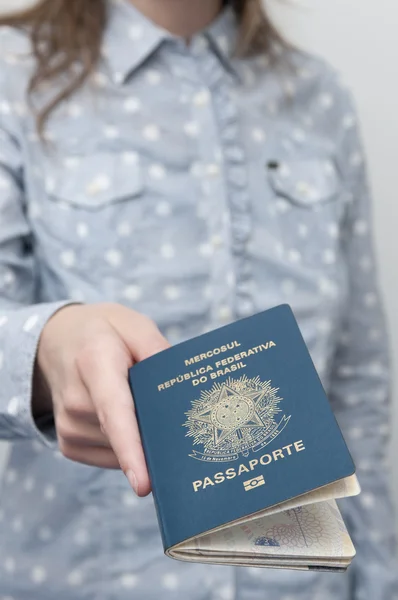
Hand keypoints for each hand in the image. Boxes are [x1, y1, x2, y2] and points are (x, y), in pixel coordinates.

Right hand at [34, 303, 169, 495]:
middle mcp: (75, 400)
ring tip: (135, 400)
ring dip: (140, 434)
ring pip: (122, 450)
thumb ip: (157, 350)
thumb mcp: (134, 325)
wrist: (57, 340)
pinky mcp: (69, 443)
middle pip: (126, 434)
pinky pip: (112, 456)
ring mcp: (68, 426)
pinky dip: (127, 444)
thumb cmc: (103, 332)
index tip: (143, 484)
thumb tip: (178, 388)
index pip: (114, 412)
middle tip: (169, 409)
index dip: (130, 449)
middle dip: (154, 430)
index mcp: (94, 363)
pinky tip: (126, 418)